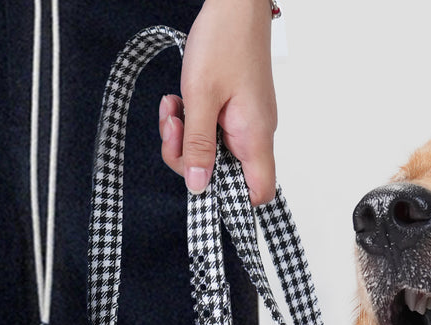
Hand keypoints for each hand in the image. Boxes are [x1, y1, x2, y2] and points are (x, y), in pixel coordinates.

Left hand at [159, 0, 277, 204]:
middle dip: (191, 159)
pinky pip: (214, 133)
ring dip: (187, 138)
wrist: (236, 5)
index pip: (257, 193)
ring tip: (173, 108)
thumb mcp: (200, 96)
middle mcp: (256, 136)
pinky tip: (181, 101)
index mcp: (254, 137)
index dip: (231, 200)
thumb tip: (198, 185)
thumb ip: (197, 145)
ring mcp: (247, 124)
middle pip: (227, 175)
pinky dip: (193, 123)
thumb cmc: (225, 40)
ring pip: (215, 153)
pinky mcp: (238, 112)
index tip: (199, 181)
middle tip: (172, 129)